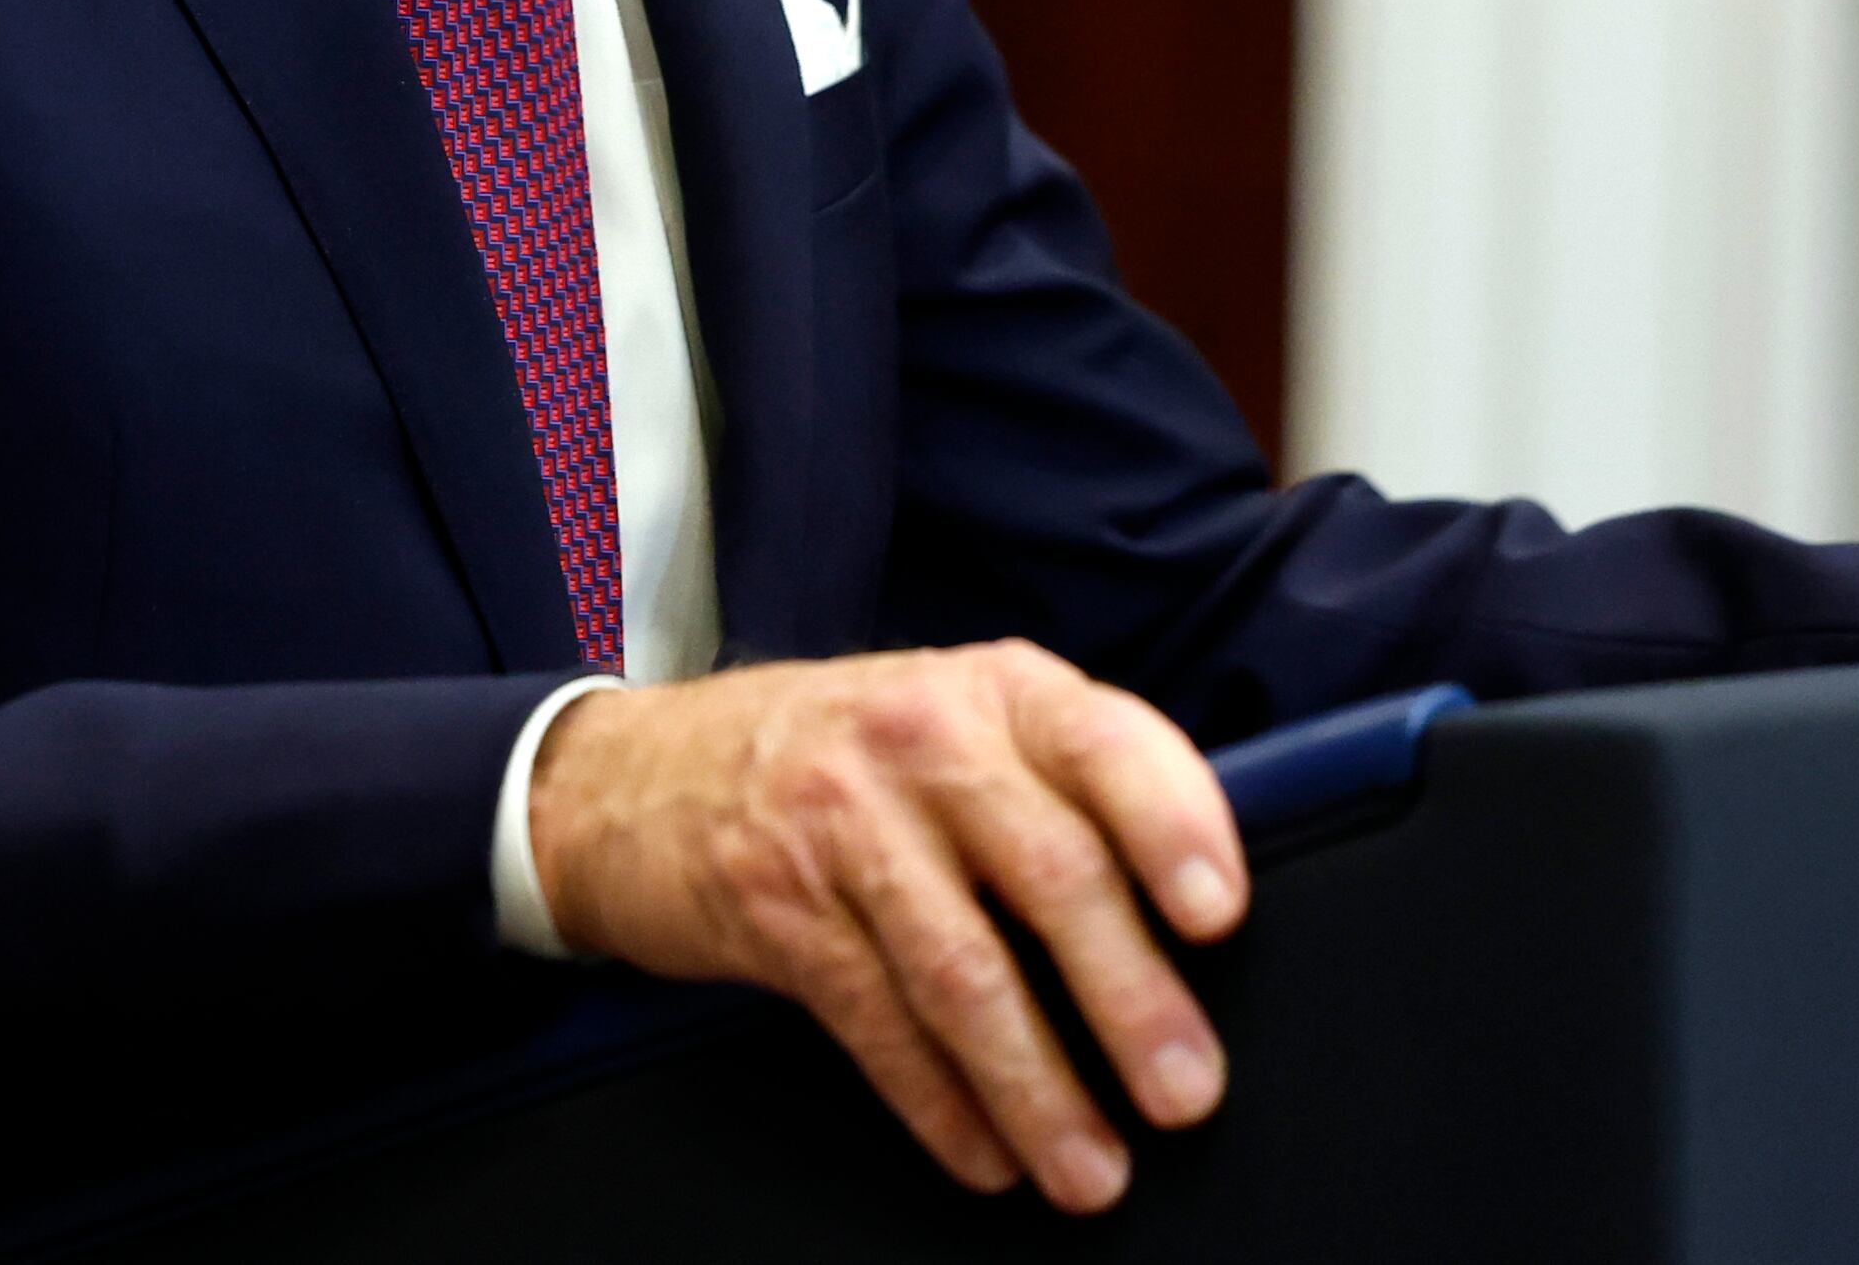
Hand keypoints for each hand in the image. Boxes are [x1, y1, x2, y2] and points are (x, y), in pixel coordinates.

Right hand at [527, 642, 1244, 1212]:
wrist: (637, 772)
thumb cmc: (844, 755)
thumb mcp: (958, 721)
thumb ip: (1064, 787)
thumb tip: (1196, 920)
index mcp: (999, 691)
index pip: (1108, 744)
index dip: (1172, 824)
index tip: (1220, 912)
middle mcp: (924, 741)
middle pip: (1049, 872)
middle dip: (1127, 997)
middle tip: (1184, 1090)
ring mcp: (843, 823)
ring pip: (962, 969)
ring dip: (1038, 1084)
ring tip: (1093, 1167)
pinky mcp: (776, 909)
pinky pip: (877, 1024)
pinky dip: (940, 1105)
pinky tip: (987, 1156)